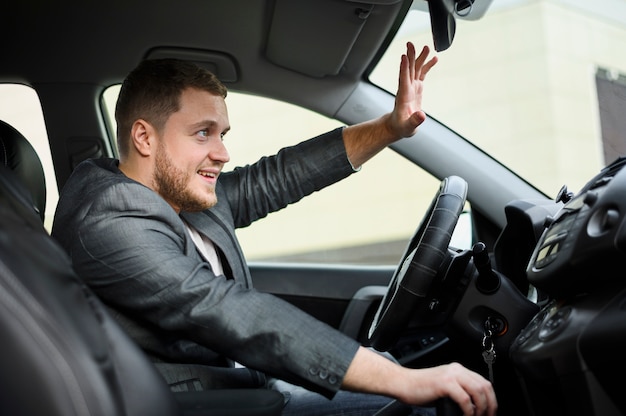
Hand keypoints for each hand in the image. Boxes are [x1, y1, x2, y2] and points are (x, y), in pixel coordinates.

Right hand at [343, 349, 496, 415]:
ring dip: (481, 409)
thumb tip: (474, 406)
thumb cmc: (419, 388)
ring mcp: (450, 375)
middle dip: (490, 405)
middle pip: (484, 386)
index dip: (491, 399)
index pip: (483, 382)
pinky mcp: (444, 383)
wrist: (402, 383)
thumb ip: (459, 390)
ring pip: (478, 392)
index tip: (490, 412)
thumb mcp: (444, 386)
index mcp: (458, 369)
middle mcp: (456, 369)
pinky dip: (469, 410)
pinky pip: (465, 399)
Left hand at [388, 42, 437, 137]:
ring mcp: (411, 86)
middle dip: (410, 57)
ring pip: (415, 69)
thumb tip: (422, 115)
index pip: (403, 79)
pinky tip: (434, 58)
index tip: (404, 56)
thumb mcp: (408, 127)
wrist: (399, 125)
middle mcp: (406, 88)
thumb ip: (414, 121)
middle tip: (411, 44)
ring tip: (427, 47)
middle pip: (409, 70)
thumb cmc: (402, 127)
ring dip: (420, 58)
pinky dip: (427, 65)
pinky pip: (422, 73)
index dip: (404, 68)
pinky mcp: (416, 88)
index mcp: (404, 96)